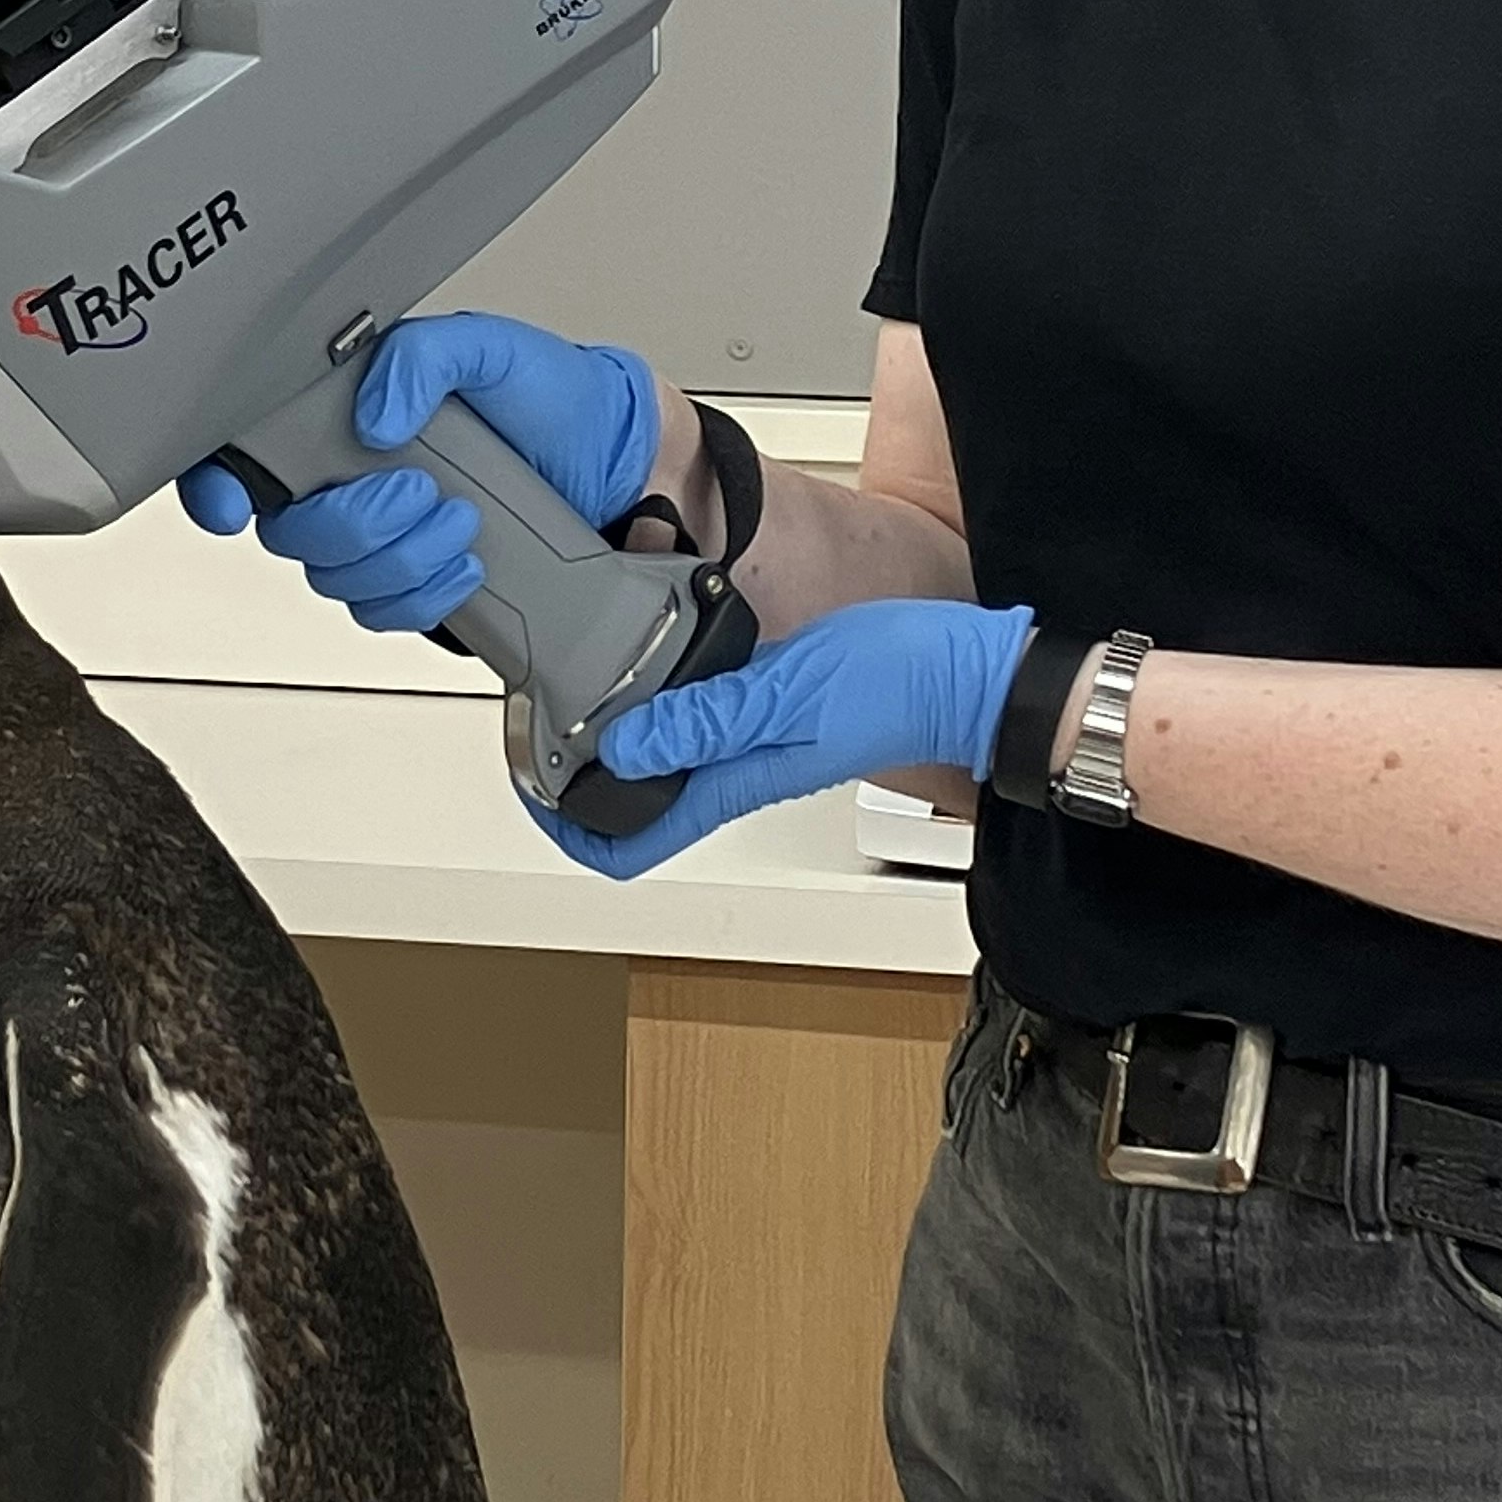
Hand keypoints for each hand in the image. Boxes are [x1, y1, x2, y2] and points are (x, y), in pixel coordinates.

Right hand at [175, 312, 659, 634]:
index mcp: (344, 411)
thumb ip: (422, 356)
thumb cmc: (551, 398)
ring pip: (337, 579)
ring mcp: (381, 533)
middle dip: (354, 523)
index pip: (243, 452)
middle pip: (290, 532)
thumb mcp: (488, 347)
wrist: (615, 463)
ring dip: (399, 559)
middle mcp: (350, 475)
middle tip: (419, 492)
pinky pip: (385, 612)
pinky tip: (465, 562)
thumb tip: (374, 411)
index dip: (214, 483)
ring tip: (460, 520)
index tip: (232, 500)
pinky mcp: (417, 580)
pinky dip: (424, 595)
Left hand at [528, 599, 1036, 878]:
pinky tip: (654, 656)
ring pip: (661, 758)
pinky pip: (697, 717)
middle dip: (577, 777)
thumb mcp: (785, 694)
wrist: (967, 672)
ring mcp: (750, 743)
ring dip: (615, 735)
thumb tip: (623, 745)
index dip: (569, 832)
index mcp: (731, 783)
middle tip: (537, 731)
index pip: (630, 845)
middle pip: (633, 801)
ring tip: (577, 691)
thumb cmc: (898, 686)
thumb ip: (704, 719)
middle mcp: (734, 773)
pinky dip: (661, 697)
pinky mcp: (768, 709)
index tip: (534, 794)